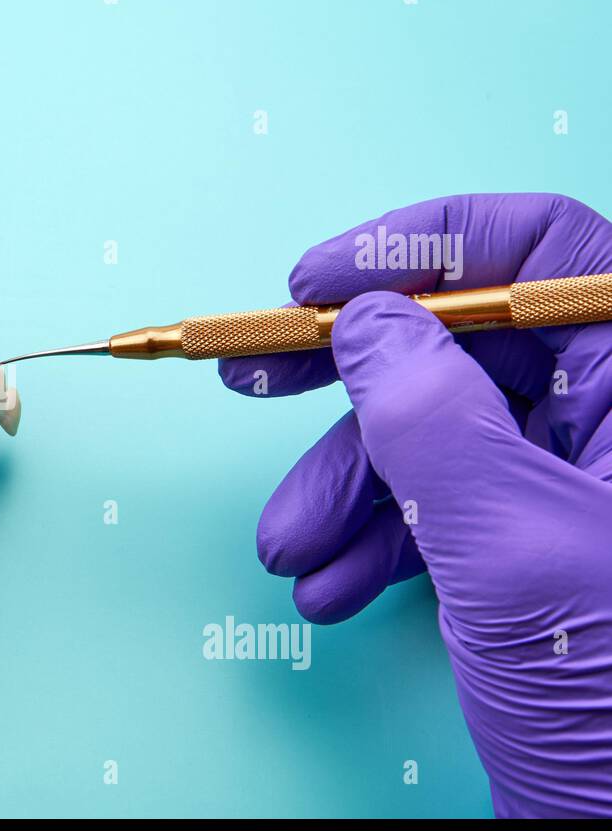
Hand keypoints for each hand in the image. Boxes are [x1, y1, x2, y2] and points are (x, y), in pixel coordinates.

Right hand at [220, 194, 611, 816]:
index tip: (315, 281)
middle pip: (470, 341)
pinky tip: (332, 585)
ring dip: (345, 489)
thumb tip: (366, 323)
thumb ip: (430, 414)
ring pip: (438, 436)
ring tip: (288, 548)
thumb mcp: (508, 543)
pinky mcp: (535, 542)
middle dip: (351, 378)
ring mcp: (574, 483)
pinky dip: (375, 539)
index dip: (421, 246)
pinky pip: (440, 505)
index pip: (545, 250)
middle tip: (255, 380)